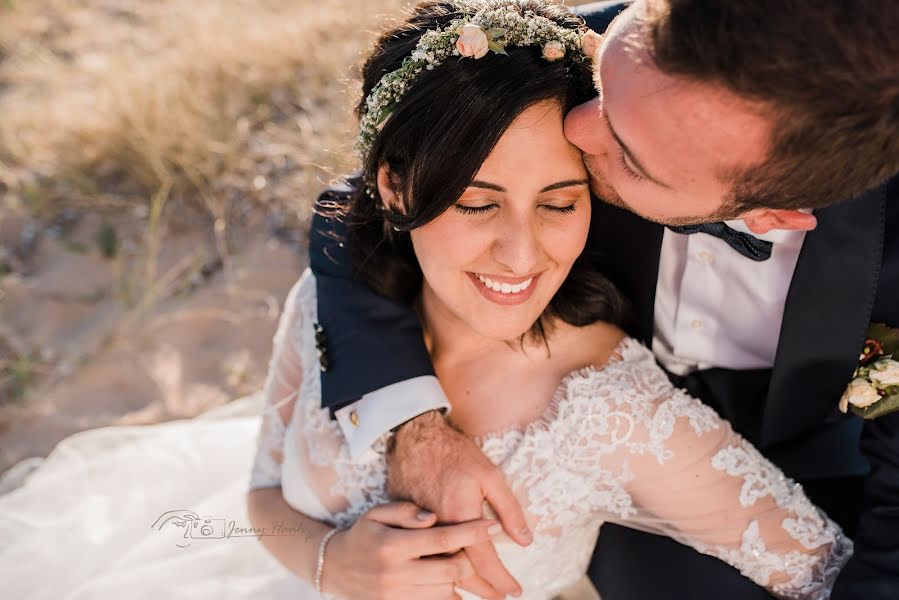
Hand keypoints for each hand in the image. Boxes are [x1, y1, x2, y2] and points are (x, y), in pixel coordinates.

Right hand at [320, 501, 500, 599]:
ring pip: (447, 592)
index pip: (441, 539)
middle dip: (470, 559)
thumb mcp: (377, 513)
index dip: (472, 532)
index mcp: (392, 545)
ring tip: (455, 563)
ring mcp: (396, 596)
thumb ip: (405, 511)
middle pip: (451, 570)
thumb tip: (433, 519)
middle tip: (474, 548)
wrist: (334, 568)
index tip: (493, 525)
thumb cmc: (364, 535)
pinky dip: (447, 595)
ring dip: (458, 578)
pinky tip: (445, 581)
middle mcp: (395, 574)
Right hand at [387, 410, 531, 598]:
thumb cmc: (455, 454)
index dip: (501, 580)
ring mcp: (419, 530)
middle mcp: (438, 530)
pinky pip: (426, 556)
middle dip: (484, 589)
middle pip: (461, 573)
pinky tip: (450, 577)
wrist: (415, 439)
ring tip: (481, 593)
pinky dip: (440, 571)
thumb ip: (509, 509)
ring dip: (462, 586)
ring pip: (441, 569)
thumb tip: (525, 540)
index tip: (515, 591)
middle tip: (500, 598)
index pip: (484, 562)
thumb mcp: (490, 475)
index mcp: (460, 518)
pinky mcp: (408, 526)